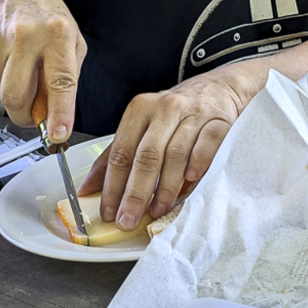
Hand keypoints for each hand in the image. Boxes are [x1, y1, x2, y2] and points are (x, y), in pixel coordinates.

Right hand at [0, 0, 86, 142]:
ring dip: (11, 92)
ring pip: (0, 91)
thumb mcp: (71, 42)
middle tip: (31, 116)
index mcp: (59, 33)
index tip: (58, 134)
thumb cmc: (47, 18)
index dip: (60, 112)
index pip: (61, 81)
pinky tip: (6, 58)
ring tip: (22, 69)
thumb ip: (67, 79)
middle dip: (23, 115)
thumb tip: (54, 117)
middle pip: (17, 95)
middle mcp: (27, 34)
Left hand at [77, 65, 259, 230]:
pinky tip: (190, 181)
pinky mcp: (219, 119)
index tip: (109, 212)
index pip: (121, 152)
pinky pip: (208, 143)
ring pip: (176, 153)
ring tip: (157, 210)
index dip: (113, 185)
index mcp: (141, 109)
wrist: (219, 87)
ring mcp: (194, 113)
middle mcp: (166, 108)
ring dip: (165, 187)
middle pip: (147, 155)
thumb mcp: (143, 124)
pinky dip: (198, 162)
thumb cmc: (177, 112)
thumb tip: (87, 188)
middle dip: (135, 192)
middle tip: (128, 220)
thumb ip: (116, 154)